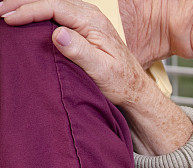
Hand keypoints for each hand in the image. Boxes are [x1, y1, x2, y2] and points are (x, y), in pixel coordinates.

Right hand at [0, 0, 148, 108]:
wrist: (135, 88)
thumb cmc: (120, 82)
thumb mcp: (101, 70)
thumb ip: (81, 52)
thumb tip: (58, 33)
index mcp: (92, 21)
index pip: (54, 7)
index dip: (28, 10)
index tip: (8, 18)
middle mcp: (89, 15)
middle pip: (49, 1)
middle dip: (21, 4)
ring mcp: (86, 19)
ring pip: (51, 6)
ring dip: (28, 7)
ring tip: (5, 12)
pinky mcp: (83, 27)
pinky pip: (56, 14)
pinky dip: (37, 14)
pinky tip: (24, 20)